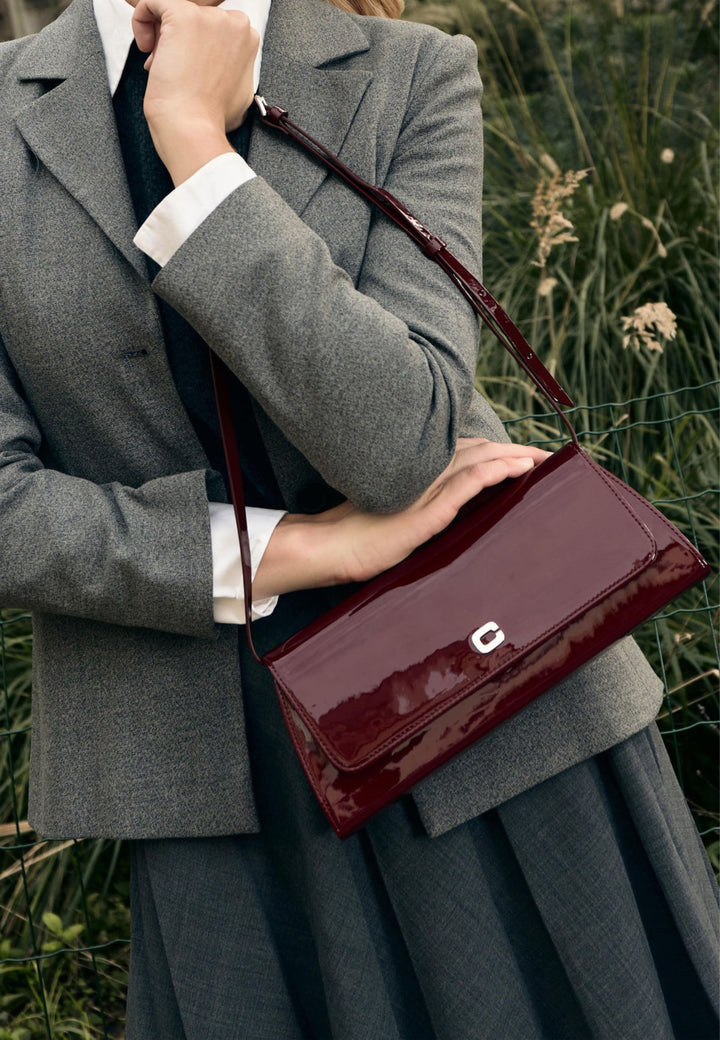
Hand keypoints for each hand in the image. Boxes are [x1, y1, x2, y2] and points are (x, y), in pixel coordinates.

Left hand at [127, 0, 258, 183]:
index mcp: (248, 38)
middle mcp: (234, 23)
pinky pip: (152, 3)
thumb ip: (233, 68)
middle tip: (172, 69)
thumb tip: (222, 67)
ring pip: (173, 11)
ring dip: (161, 37)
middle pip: (195, 18)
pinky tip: (145, 47)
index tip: (188, 69)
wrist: (193, 127)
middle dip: (178, 41)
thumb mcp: (237, 91)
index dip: (196, 47)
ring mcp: (209, 18)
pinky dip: (141, 21)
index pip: (212, 29)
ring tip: (159, 65)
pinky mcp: (182, 15)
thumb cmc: (211, 119)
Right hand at [253, 439, 551, 598]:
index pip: (467, 455)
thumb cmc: (358, 541)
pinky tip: (519, 469)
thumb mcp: (397, 520)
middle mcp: (424, 475)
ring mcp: (424, 490)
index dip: (498, 452)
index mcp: (418, 476)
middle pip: (480, 452)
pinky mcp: (424, 510)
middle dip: (517, 450)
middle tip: (549, 454)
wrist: (328, 549)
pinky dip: (496, 472)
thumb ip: (422, 512)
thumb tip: (449, 518)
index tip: (527, 456)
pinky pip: (467, 483)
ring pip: (479, 460)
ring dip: (515, 456)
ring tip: (543, 457)